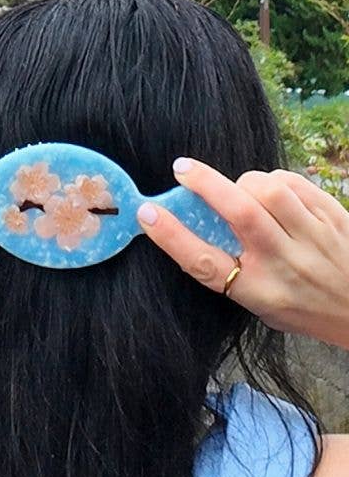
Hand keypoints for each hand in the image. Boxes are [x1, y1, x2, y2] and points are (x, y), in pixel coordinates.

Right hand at [137, 158, 348, 350]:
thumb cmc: (304, 307)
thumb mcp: (261, 304)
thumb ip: (232, 271)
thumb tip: (195, 223)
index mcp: (260, 292)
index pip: (206, 263)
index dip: (171, 236)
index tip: (147, 212)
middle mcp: (285, 265)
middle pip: (240, 214)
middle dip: (206, 184)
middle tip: (182, 168)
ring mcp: (313, 239)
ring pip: (270, 191)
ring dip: (245, 182)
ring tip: (241, 189)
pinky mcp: (333, 217)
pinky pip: (294, 183)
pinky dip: (274, 180)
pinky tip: (271, 191)